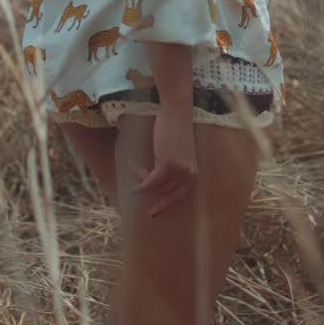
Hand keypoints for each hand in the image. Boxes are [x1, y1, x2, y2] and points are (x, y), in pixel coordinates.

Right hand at [129, 103, 197, 217]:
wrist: (177, 112)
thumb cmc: (175, 128)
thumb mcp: (176, 152)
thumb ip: (170, 168)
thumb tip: (152, 182)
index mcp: (193, 173)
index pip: (178, 196)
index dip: (165, 205)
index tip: (153, 213)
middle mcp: (188, 175)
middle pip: (162, 190)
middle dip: (147, 184)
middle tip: (134, 180)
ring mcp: (179, 171)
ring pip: (155, 185)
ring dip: (140, 178)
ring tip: (131, 166)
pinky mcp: (167, 165)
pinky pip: (150, 181)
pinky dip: (140, 186)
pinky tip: (132, 189)